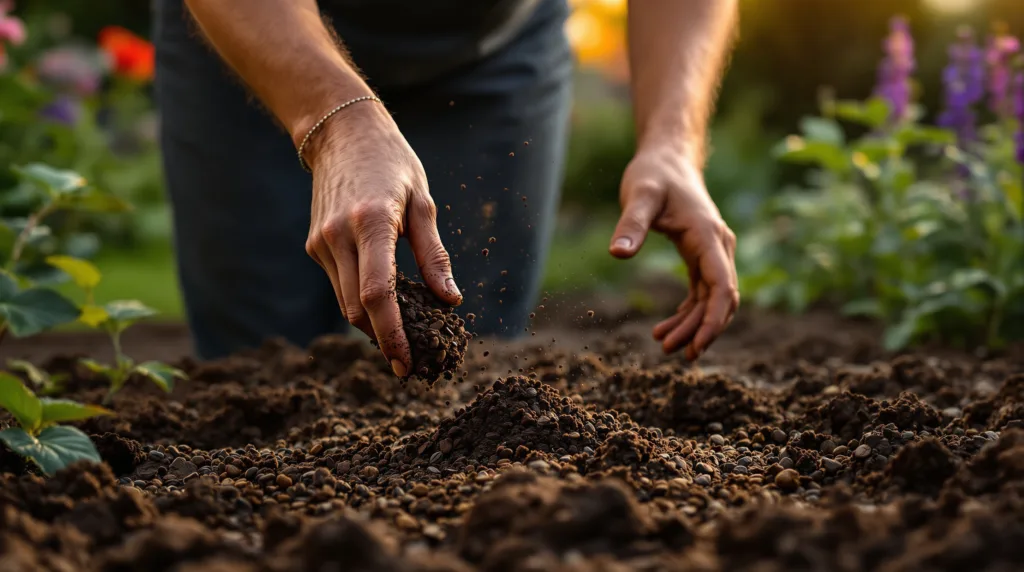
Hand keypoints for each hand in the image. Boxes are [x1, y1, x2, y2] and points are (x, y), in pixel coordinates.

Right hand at [302, 101, 462, 376]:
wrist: (341, 134)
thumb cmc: (392, 164)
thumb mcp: (423, 202)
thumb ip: (434, 255)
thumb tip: (450, 300)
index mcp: (372, 223)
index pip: (379, 294)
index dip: (392, 334)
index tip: (407, 362)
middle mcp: (339, 236)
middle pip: (358, 309)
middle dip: (383, 339)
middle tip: (410, 361)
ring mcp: (322, 242)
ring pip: (346, 303)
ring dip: (372, 325)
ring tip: (401, 338)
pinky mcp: (314, 245)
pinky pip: (340, 286)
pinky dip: (361, 302)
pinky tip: (384, 304)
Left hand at [609, 147, 738, 359]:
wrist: (667, 159)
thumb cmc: (653, 175)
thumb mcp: (639, 195)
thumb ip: (630, 224)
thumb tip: (616, 254)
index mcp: (708, 236)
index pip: (722, 286)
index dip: (713, 320)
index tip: (697, 345)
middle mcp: (719, 246)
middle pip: (721, 299)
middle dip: (701, 329)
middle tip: (672, 351)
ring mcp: (713, 252)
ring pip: (712, 299)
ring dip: (693, 324)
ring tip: (664, 344)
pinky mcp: (702, 255)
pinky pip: (702, 292)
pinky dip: (689, 312)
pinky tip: (667, 328)